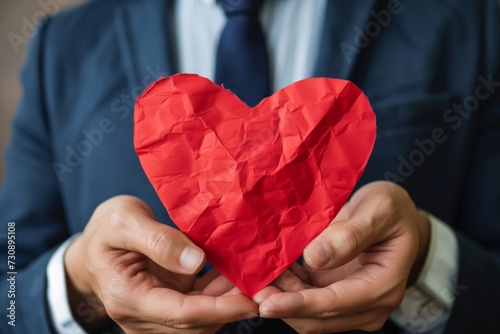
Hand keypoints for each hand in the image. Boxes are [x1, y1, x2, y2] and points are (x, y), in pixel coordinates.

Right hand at [65, 195, 256, 332]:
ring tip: (254, 278)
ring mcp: (154, 315)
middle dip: (231, 308)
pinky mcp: (166, 307)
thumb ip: (158, 241)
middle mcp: (141, 316)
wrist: (94, 244)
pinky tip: (235, 275)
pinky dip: (219, 295)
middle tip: (263, 286)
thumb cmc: (106, 228)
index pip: (181, 315)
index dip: (219, 310)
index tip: (251, 301)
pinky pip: (198, 308)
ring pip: (200, 320)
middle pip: (195, 324)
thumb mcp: (124, 222)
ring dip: (228, 302)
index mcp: (128, 298)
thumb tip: (196, 263)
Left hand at [255, 181, 429, 332]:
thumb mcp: (379, 209)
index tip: (267, 303)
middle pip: (318, 318)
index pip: (335, 305)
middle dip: (282, 305)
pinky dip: (286, 289)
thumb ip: (351, 234)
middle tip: (250, 288)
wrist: (395, 216)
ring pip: (308, 313)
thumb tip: (315, 258)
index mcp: (383, 287)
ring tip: (255, 276)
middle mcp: (368, 305)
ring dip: (280, 298)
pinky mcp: (335, 294)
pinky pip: (306, 298)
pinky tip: (270, 270)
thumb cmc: (393, 209)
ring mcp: (351, 303)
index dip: (299, 305)